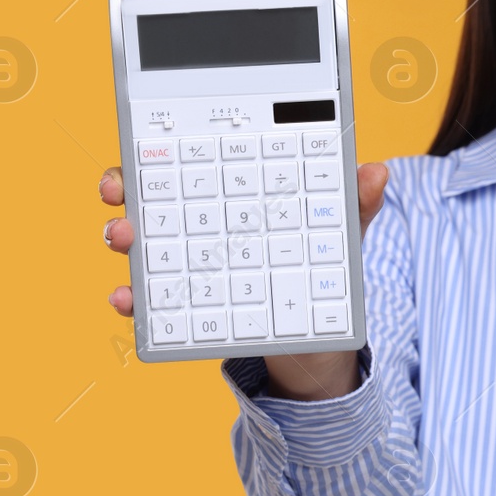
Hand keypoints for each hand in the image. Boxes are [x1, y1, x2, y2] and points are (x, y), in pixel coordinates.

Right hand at [98, 160, 390, 397]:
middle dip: (124, 186)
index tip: (138, 149)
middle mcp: (200, 226)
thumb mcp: (341, 239)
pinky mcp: (187, 310)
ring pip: (141, 244)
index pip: (188, 162)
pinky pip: (149, 301)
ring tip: (123, 239)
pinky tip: (128, 300)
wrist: (321, 345)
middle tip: (118, 190)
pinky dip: (133, 299)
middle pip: (149, 196)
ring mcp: (189, 267)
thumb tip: (377, 172)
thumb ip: (354, 208)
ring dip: (122, 237)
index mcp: (232, 195)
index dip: (155, 151)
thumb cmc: (323, 275)